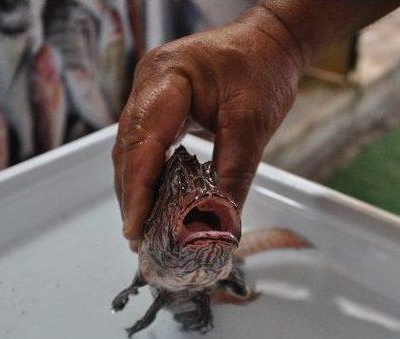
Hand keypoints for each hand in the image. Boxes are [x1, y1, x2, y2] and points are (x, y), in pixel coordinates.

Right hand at [112, 6, 304, 249]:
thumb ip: (233, 174)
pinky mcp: (158, 103)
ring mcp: (148, 91)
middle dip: (132, 196)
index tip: (136, 228)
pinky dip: (148, 174)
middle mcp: (147, 82)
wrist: (270, 40)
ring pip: (132, 149)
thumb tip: (220, 225)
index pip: (142, 142)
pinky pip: (144, 144)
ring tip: (142, 228)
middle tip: (137, 237)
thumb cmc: (263, 68)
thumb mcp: (252, 122)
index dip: (137, 189)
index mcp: (166, 77)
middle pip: (128, 148)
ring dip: (136, 189)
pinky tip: (153, 200)